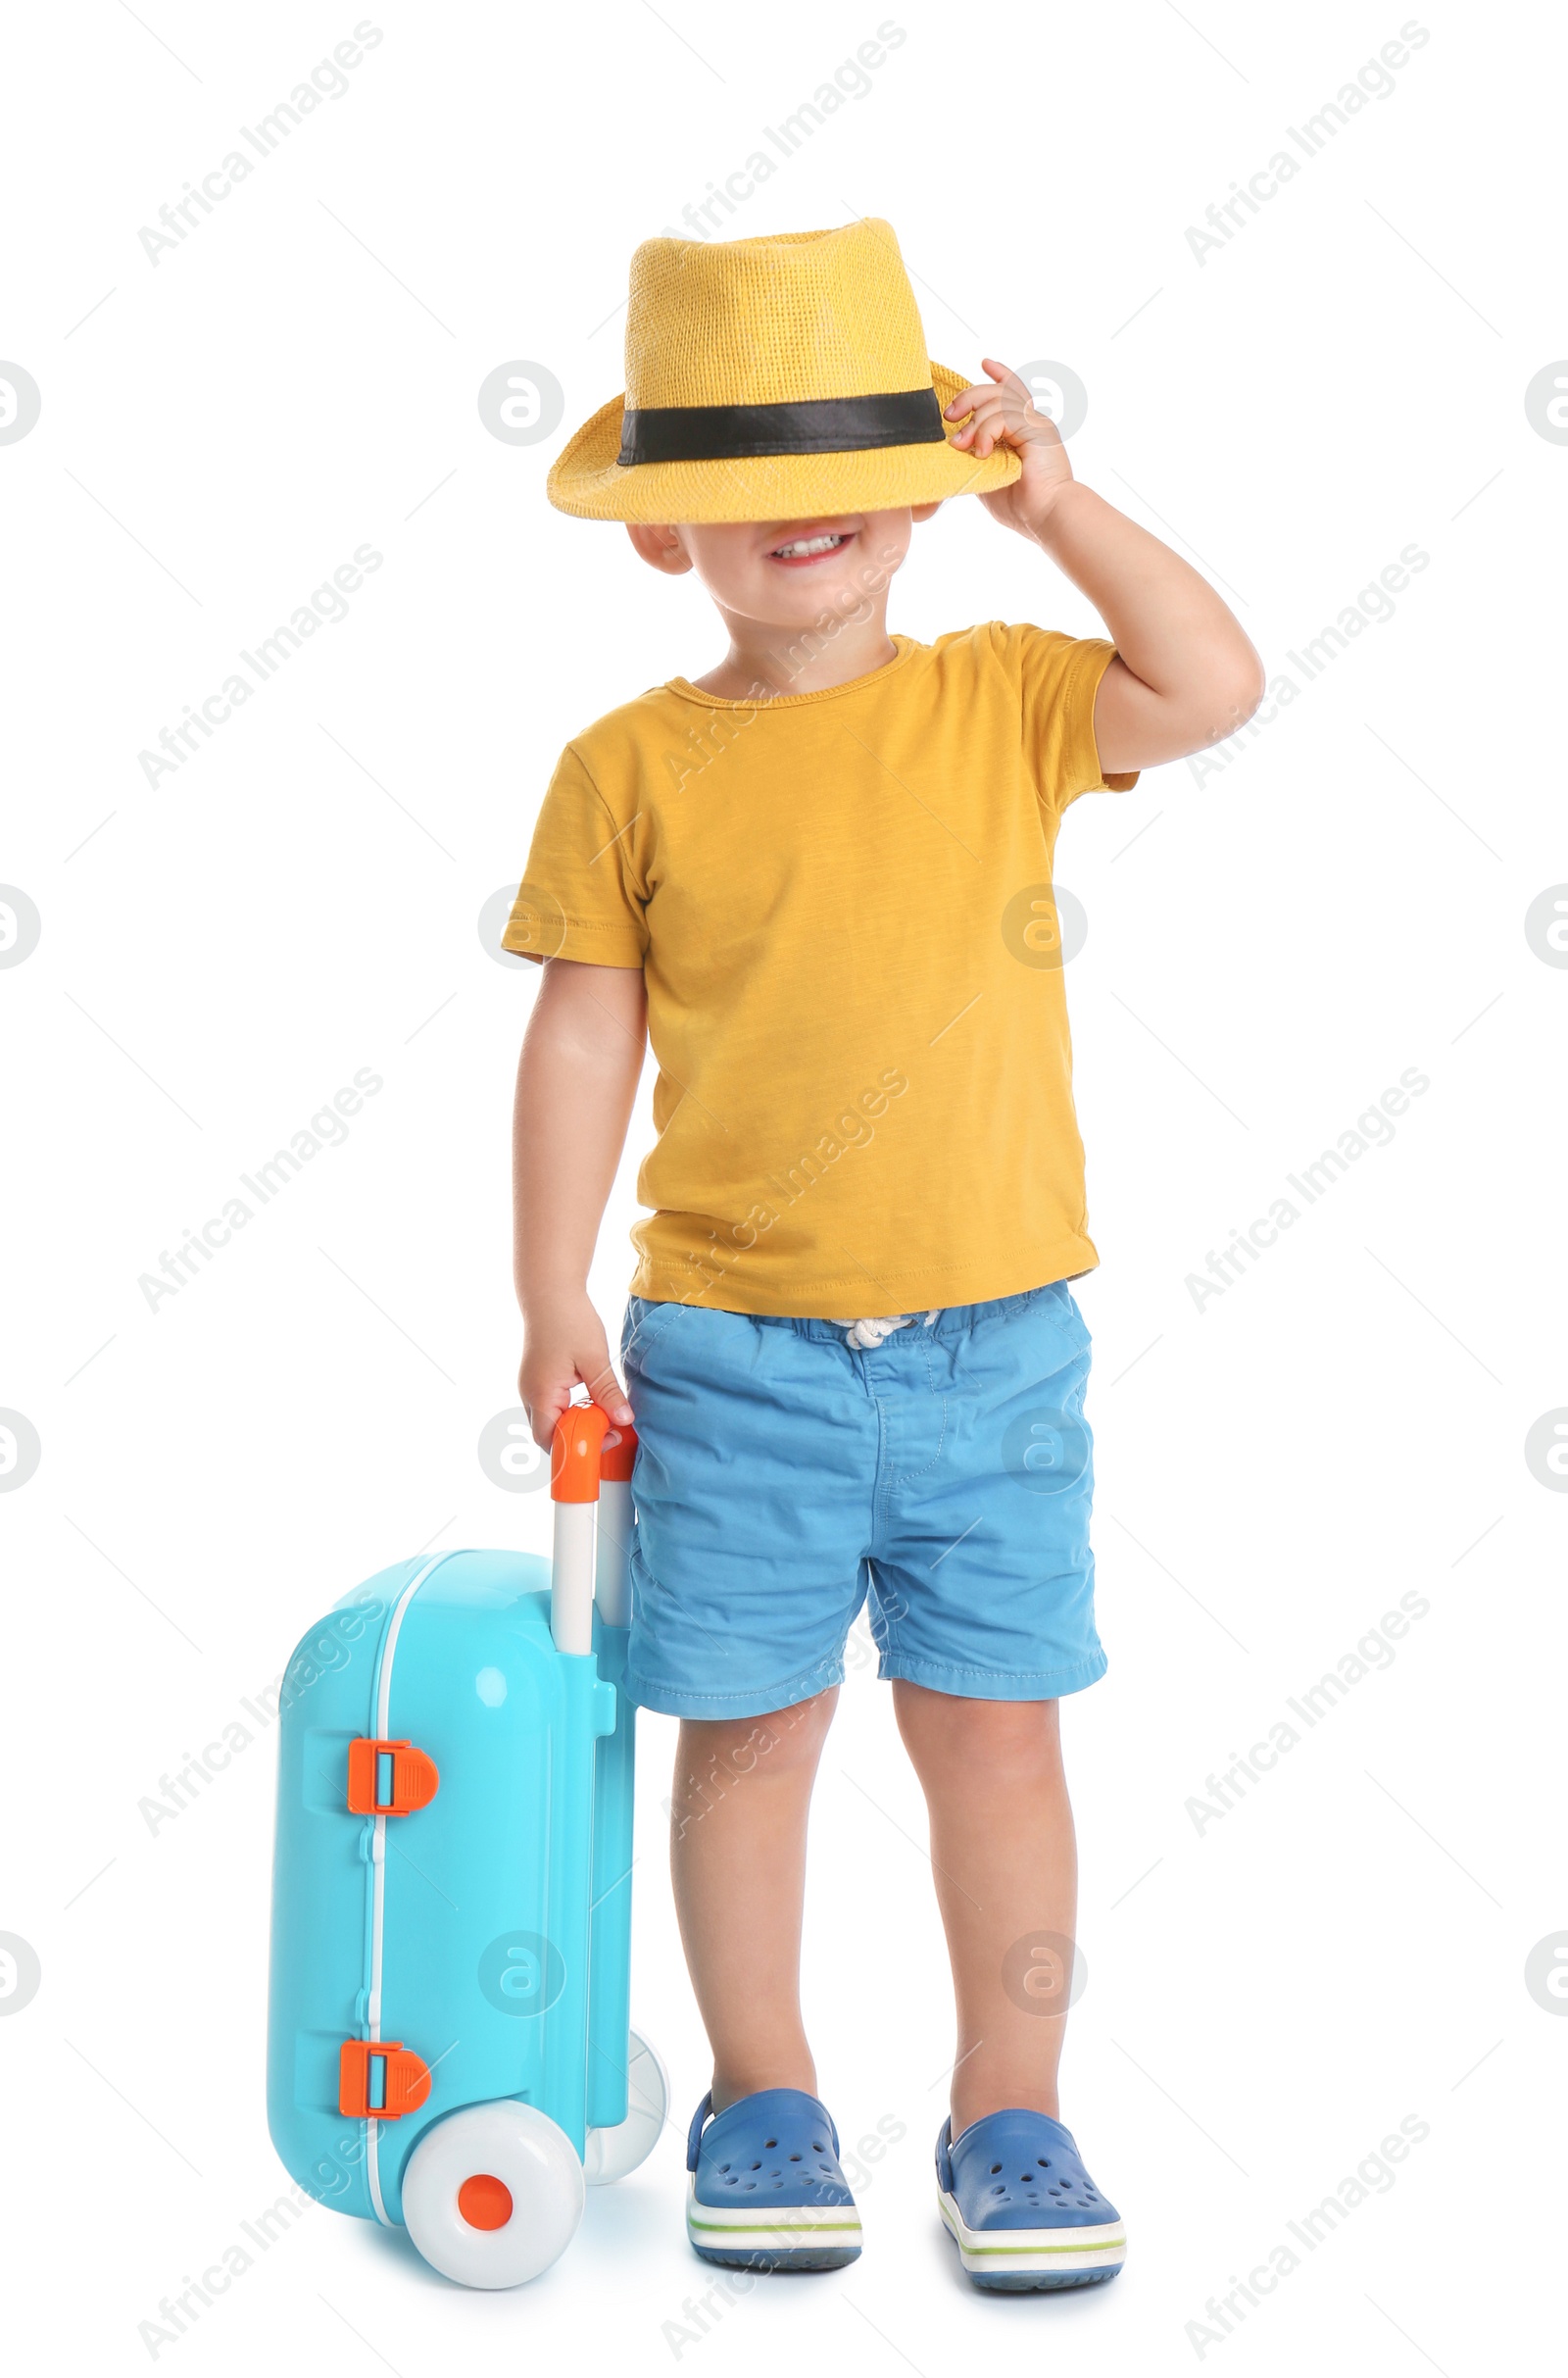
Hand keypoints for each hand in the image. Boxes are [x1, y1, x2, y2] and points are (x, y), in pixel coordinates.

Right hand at [519, 1288, 633, 1449]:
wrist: (550, 1291)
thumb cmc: (569, 1320)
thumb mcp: (595, 1359)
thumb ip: (608, 1393)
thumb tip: (624, 1420)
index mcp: (541, 1394)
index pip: (550, 1441)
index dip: (576, 1448)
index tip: (607, 1439)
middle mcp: (529, 1394)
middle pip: (549, 1435)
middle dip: (578, 1439)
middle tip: (610, 1429)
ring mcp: (530, 1387)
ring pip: (550, 1420)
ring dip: (574, 1424)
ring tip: (603, 1415)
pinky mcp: (538, 1378)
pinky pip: (550, 1406)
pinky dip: (569, 1411)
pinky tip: (591, 1401)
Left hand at [944, 359, 1074, 538]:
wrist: (1046, 516)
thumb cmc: (1022, 507)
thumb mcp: (988, 477)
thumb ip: (974, 459)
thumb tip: (953, 449)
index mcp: (1024, 431)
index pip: (1013, 392)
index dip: (1000, 375)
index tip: (985, 363)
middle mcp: (1032, 422)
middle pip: (998, 390)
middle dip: (968, 398)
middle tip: (950, 416)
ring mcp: (1035, 423)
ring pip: (997, 400)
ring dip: (973, 421)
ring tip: (962, 445)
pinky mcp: (1035, 428)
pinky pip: (1003, 416)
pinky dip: (986, 431)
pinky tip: (982, 452)